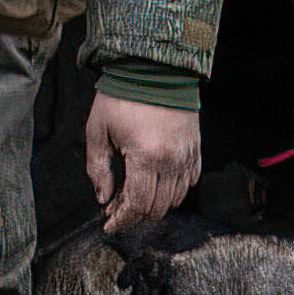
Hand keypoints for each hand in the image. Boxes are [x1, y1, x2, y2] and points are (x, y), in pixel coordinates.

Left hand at [83, 93, 199, 230]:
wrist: (155, 70)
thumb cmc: (123, 97)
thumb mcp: (98, 131)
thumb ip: (98, 169)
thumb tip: (103, 198)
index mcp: (145, 157)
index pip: (136, 204)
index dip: (122, 220)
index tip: (109, 225)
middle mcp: (171, 161)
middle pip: (156, 207)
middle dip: (134, 216)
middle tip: (117, 213)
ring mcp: (187, 156)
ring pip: (174, 198)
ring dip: (153, 206)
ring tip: (134, 200)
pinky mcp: (195, 149)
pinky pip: (189, 182)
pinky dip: (173, 192)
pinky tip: (156, 186)